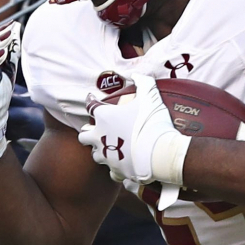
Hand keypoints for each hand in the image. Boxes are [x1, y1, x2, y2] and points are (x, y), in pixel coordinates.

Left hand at [78, 74, 190, 209]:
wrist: (161, 154)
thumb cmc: (153, 123)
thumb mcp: (150, 96)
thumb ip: (143, 82)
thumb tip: (137, 74)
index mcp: (104, 117)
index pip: (90, 106)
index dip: (90, 100)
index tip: (90, 98)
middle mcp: (100, 137)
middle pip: (83, 135)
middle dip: (88, 131)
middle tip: (97, 128)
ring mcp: (107, 156)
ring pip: (94, 154)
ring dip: (100, 149)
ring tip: (109, 147)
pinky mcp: (117, 171)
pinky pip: (110, 170)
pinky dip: (115, 166)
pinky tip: (122, 163)